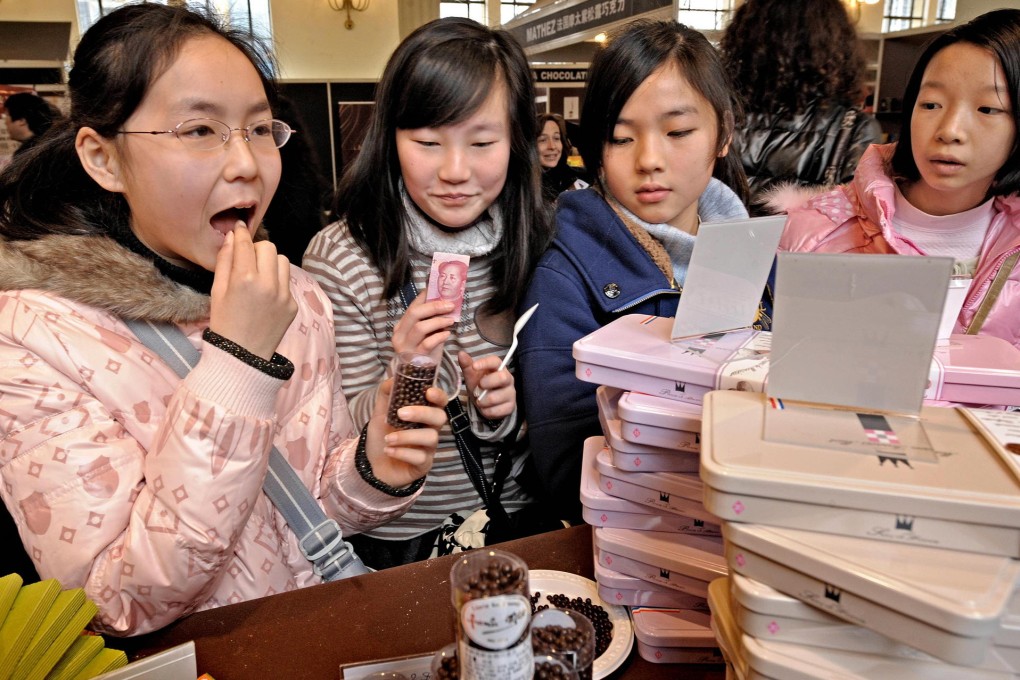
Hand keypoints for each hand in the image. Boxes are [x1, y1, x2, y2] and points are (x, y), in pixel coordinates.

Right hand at [209, 223, 296, 358]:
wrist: (243, 356)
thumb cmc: (224, 323)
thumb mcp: (217, 291)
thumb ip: (224, 262)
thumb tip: (231, 237)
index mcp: (245, 279)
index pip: (246, 244)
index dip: (241, 233)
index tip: (239, 228)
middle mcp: (268, 284)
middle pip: (269, 247)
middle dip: (257, 248)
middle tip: (247, 259)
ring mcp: (284, 295)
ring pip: (282, 261)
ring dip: (270, 262)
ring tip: (258, 275)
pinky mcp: (292, 304)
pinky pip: (287, 281)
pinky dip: (276, 281)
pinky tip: (265, 295)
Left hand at [364, 380, 447, 487]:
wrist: (372, 464)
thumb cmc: (382, 435)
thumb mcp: (380, 413)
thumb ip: (386, 395)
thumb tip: (393, 378)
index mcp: (424, 414)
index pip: (440, 402)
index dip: (439, 395)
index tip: (428, 392)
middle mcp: (430, 429)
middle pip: (440, 417)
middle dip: (421, 413)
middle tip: (400, 414)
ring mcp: (429, 448)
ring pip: (431, 438)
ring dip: (406, 436)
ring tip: (387, 438)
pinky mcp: (423, 465)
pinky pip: (420, 457)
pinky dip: (402, 452)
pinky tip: (389, 450)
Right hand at [391, 291, 454, 362]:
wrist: (418, 375)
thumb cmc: (424, 350)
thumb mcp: (425, 333)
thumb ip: (430, 319)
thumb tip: (445, 300)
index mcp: (401, 325)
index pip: (413, 306)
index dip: (427, 297)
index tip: (441, 291)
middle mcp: (400, 334)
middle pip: (415, 313)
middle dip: (434, 306)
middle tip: (450, 305)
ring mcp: (406, 346)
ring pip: (420, 327)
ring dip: (438, 321)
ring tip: (450, 320)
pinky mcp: (415, 357)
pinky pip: (428, 343)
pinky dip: (439, 337)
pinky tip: (447, 334)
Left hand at [459, 351, 514, 420]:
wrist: (486, 403)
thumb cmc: (480, 386)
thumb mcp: (472, 376)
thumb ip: (467, 365)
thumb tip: (461, 353)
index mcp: (498, 368)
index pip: (496, 361)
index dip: (485, 363)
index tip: (474, 366)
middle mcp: (508, 379)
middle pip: (502, 377)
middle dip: (487, 383)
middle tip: (478, 388)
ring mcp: (511, 393)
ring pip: (497, 397)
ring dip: (483, 401)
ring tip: (479, 401)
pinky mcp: (510, 406)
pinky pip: (497, 410)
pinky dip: (487, 411)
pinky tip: (485, 408)